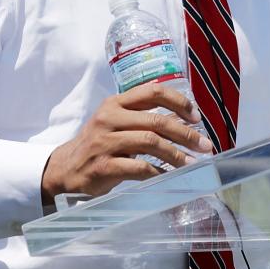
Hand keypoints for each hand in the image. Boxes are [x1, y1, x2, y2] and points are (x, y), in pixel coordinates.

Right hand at [40, 83, 213, 205]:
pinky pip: (139, 167)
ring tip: (192, 163)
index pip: (153, 91)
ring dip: (176, 154)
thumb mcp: (118, 122)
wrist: (65, 168)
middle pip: (156, 121)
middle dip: (186, 133)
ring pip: (150, 143)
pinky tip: (169, 176)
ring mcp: (105, 141)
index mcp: (116, 102)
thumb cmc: (99, 143)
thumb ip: (144, 117)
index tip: (196, 117)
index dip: (179, 102)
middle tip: (204, 145)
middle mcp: (110, 117)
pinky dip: (159, 172)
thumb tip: (184, 118)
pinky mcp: (103, 165)